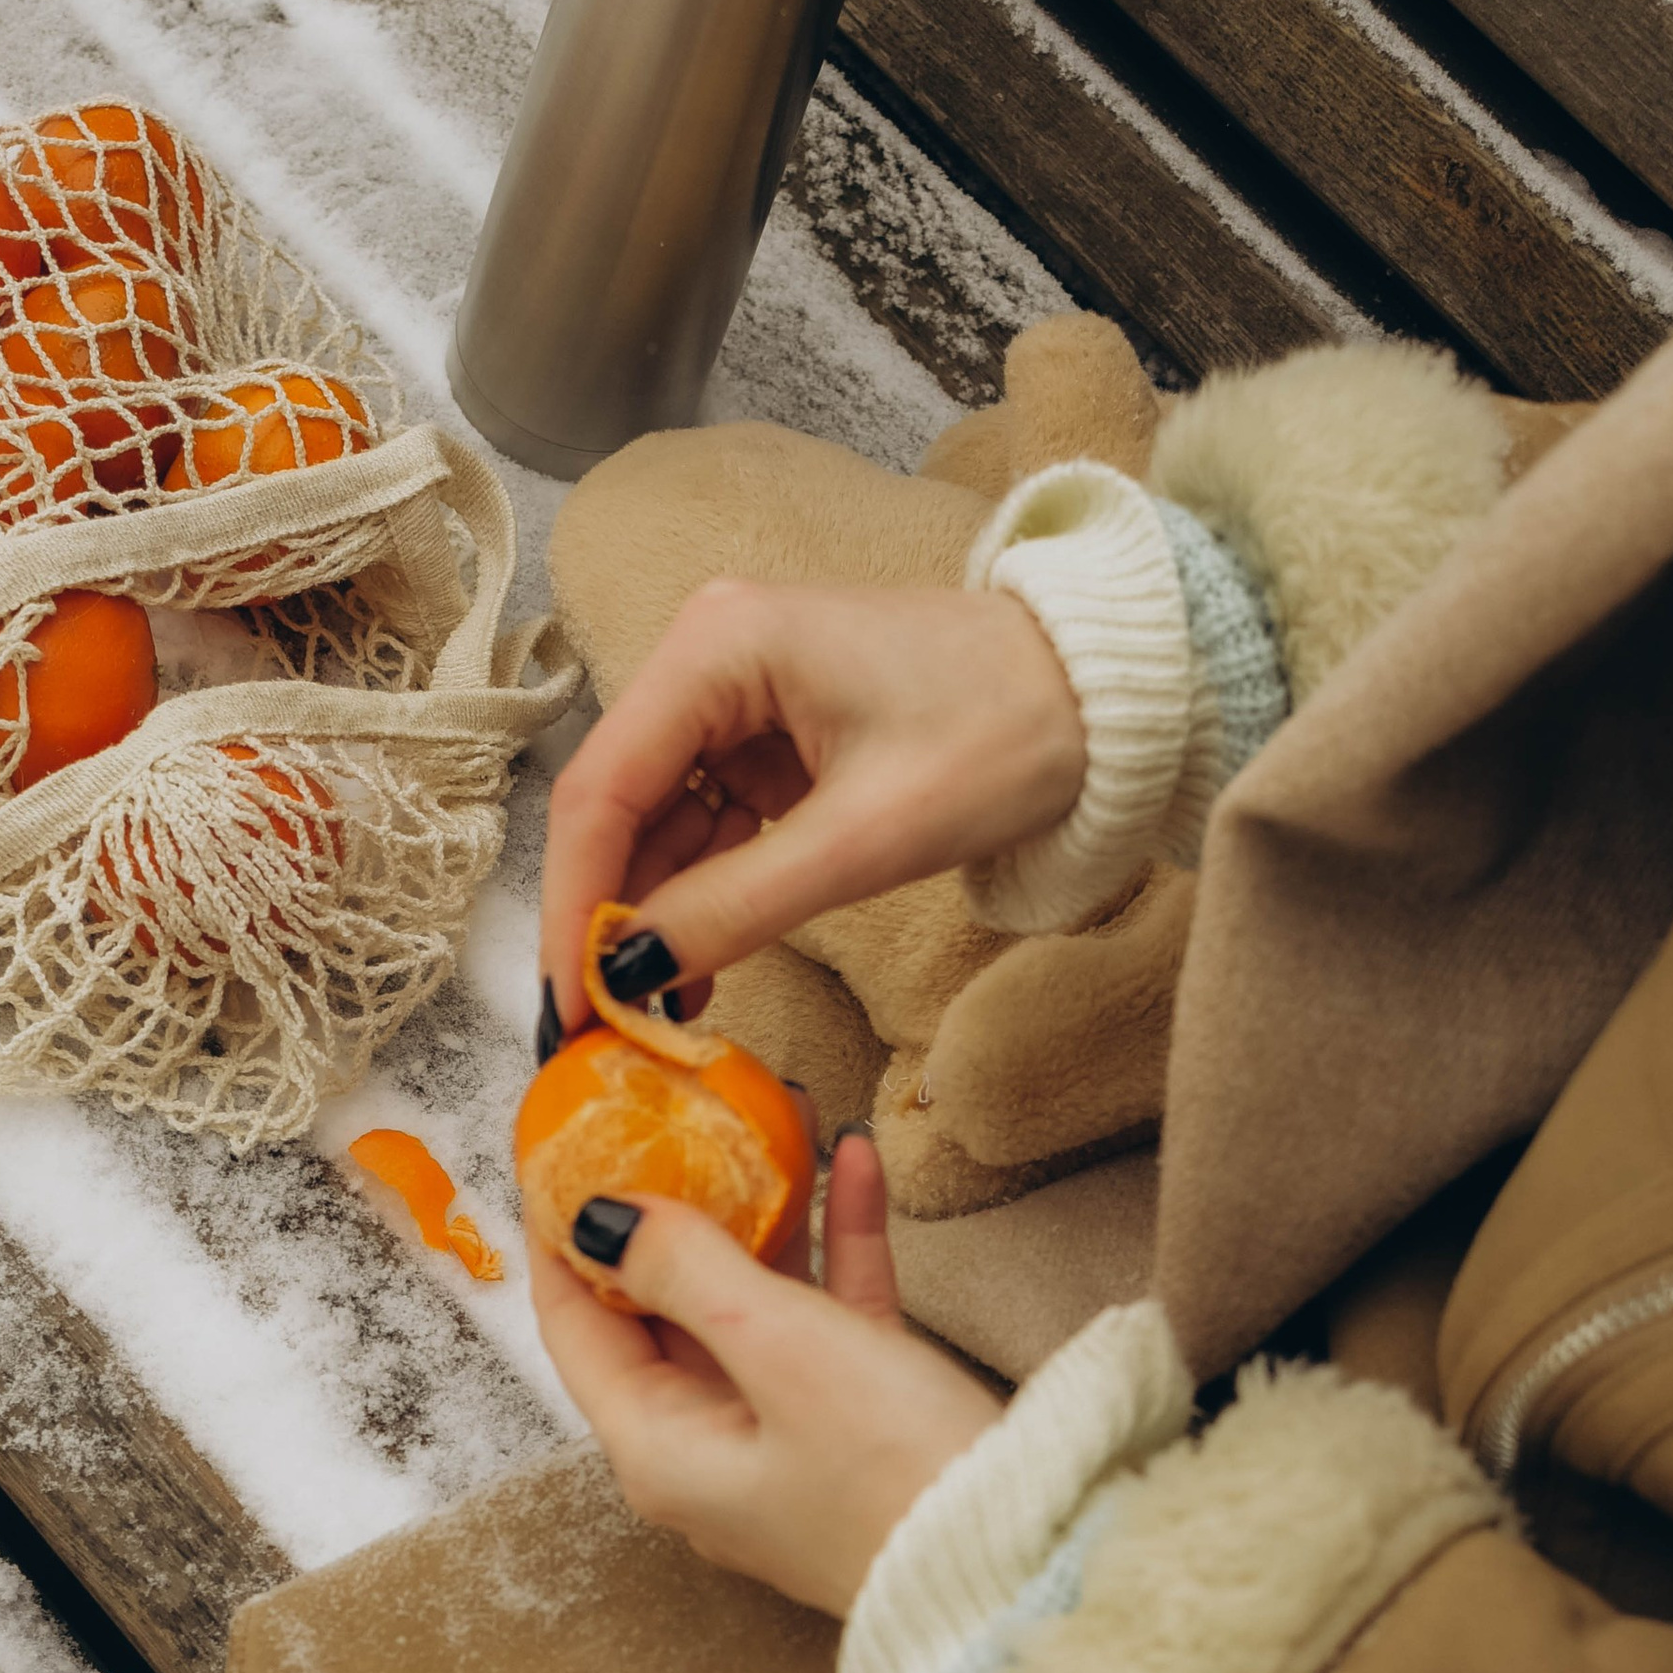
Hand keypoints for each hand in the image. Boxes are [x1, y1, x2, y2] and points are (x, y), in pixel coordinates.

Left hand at [529, 1129, 1000, 1614]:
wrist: (1028, 1565)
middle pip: (659, 1308)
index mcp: (658, 1446)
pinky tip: (853, 1160)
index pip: (576, 1325)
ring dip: (761, 1211)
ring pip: (748, 1304)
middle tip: (669, 1114)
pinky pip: (826, 1319)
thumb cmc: (894, 1472)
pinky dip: (834, 1245)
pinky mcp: (856, 1426)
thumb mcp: (780, 1348)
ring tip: (771, 1114)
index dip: (561, 1233)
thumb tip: (602, 1217)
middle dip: (669, 1205)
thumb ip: (686, 1270)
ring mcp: (781, 1438)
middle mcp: (704, 1447)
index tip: (559, 1148)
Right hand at [540, 580, 1081, 1028]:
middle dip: (606, 918)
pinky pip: (708, 827)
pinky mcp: (770, 737)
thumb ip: (734, 907)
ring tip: (651, 1016)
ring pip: (658, 825)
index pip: (600, 788)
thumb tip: (624, 973)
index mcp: (718, 646)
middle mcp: (708, 656)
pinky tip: (694, 970)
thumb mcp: (866, 838)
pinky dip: (700, 899)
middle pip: (617, 806)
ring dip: (652, 919)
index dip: (572, 904)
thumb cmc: (1006, 733)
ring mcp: (737, 698)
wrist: (1108, 697)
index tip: (565, 1002)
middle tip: (597, 1025)